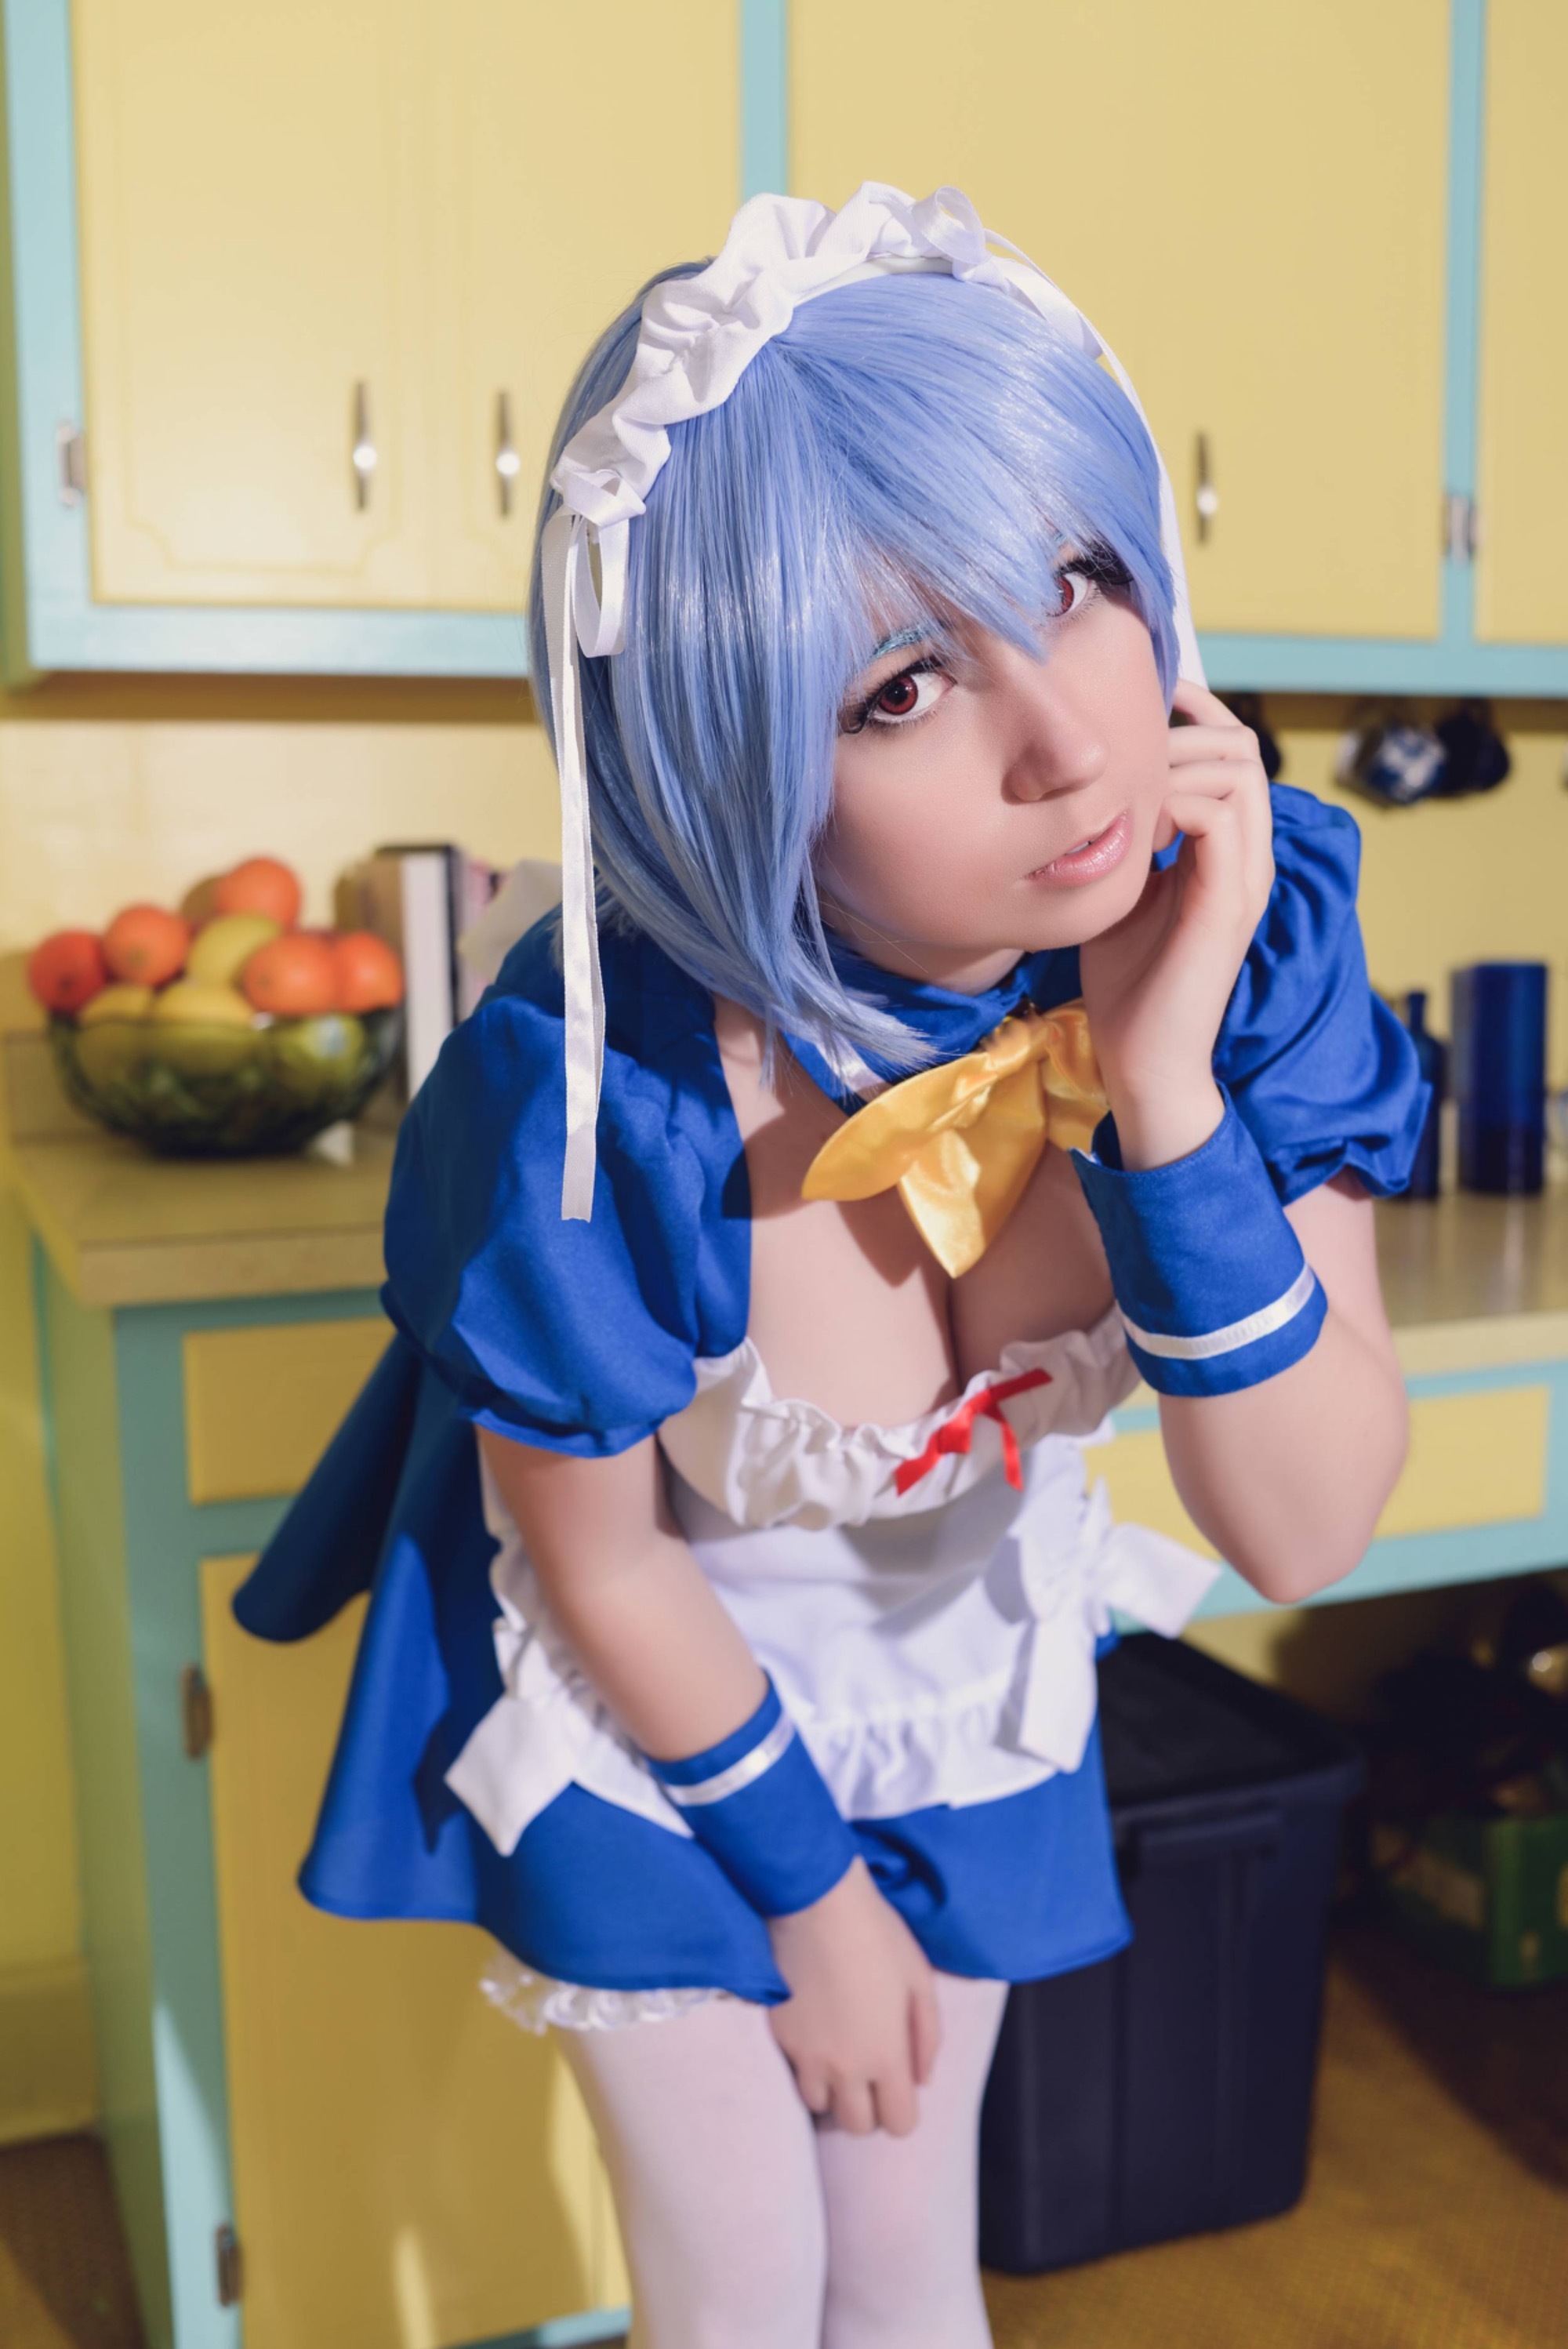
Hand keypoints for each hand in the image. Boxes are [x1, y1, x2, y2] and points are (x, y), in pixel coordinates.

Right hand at [766, 1858, 940, 2135]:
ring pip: (819, 2106)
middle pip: (856, 2126)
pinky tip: (814, 2035)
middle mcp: (845, 2068)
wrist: (816, 1903)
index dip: (901, 2111)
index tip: (898, 2085)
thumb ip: (927, 2038)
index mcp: (887, 2056)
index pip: (899, 2125)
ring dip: (832, 2091)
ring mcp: (806, 2056)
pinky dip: (805, 2066)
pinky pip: (793, 2073)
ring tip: (837, 2056)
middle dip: (867, 2108)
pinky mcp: (779, 2037)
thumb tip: (922, 2079)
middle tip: (869, 2074)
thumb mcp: (920, 1980)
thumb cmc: (876, 1935)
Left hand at [1079, 680, 1273, 1169]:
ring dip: (1174, 764)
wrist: (1144, 1062)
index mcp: (1228, 852)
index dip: (1193, 715)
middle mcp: (1249, 857)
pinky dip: (1171, 802)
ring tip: (1123, 793)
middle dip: (1181, 732)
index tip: (1138, 703)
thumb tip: (1084, 789)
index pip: (1233, 752)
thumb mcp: (1118, 893)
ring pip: (1238, 770)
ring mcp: (1245, 877)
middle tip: (1122, 754)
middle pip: (1241, 748)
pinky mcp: (1228, 901)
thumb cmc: (1127, 985)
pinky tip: (1130, 827)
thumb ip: (1120, 840)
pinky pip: (1217, 814)